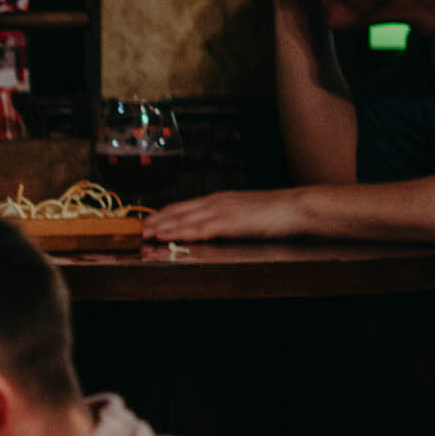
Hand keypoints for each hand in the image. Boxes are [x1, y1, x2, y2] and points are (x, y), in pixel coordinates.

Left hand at [142, 187, 307, 242]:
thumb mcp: (243, 213)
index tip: (145, 222)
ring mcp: (223, 211)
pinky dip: (183, 232)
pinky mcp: (232, 222)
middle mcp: (217, 202)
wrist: (298, 206)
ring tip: (144, 235)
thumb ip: (224, 218)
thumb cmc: (275, 212)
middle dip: (155, 222)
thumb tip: (209, 227)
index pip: (183, 206)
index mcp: (219, 199)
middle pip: (178, 212)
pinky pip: (202, 228)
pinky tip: (169, 236)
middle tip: (136, 231)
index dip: (162, 215)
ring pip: (185, 219)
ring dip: (163, 228)